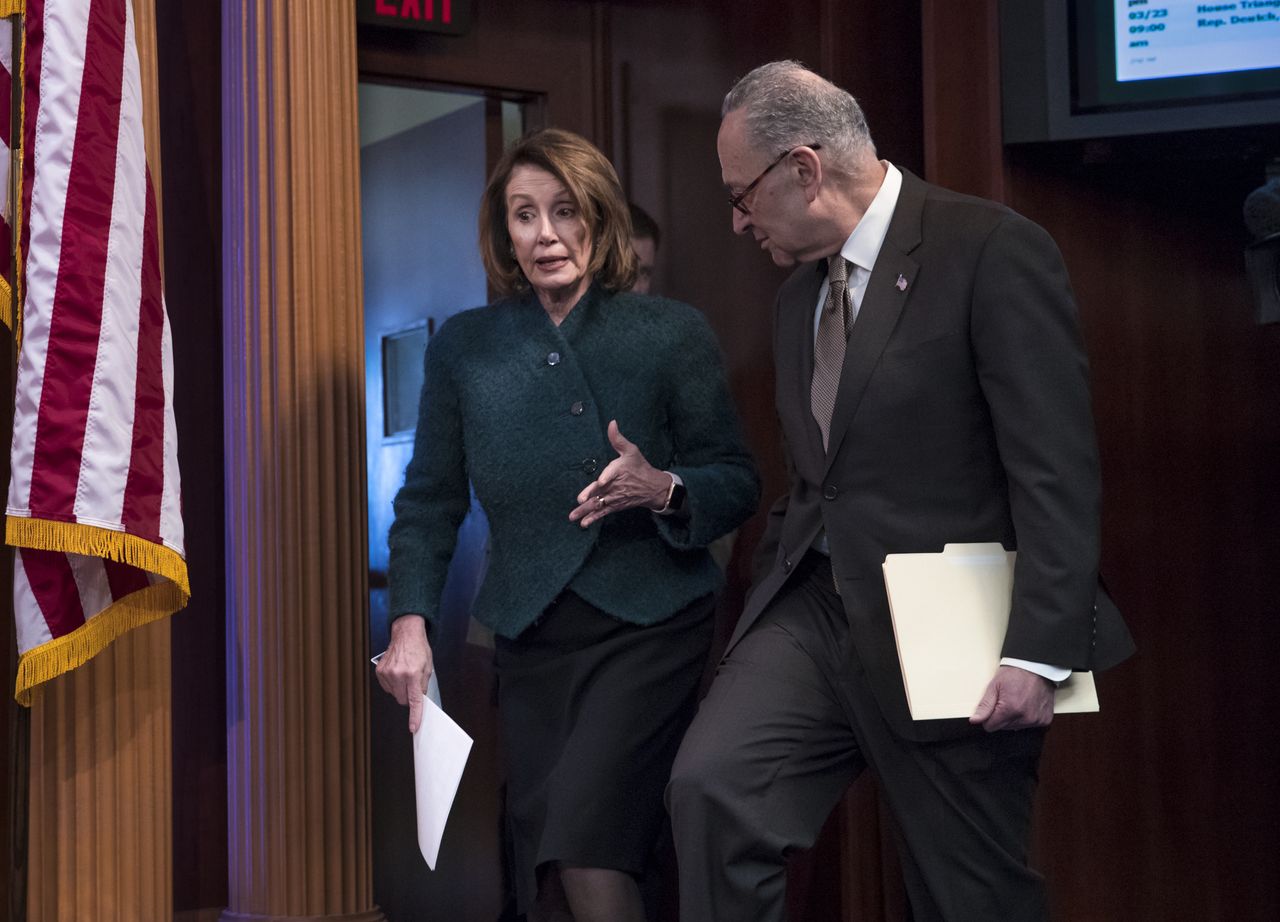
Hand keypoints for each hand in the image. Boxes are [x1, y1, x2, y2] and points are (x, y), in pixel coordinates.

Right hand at [375, 614, 433, 733]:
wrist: (406, 634)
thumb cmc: (418, 649)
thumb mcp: (428, 668)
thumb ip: (423, 686)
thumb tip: (419, 702)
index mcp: (413, 674)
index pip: (414, 700)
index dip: (414, 716)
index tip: (413, 727)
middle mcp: (398, 674)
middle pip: (402, 700)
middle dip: (408, 697)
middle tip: (412, 685)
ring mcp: (387, 673)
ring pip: (394, 695)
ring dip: (400, 689)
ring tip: (405, 674)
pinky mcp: (380, 672)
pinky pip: (387, 688)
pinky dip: (393, 684)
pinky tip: (397, 673)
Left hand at [569, 420, 670, 527]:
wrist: (653, 487)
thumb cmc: (639, 467)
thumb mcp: (631, 450)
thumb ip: (618, 439)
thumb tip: (612, 422)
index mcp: (620, 470)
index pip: (612, 473)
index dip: (606, 477)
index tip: (600, 482)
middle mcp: (616, 485)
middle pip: (601, 491)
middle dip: (590, 496)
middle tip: (580, 500)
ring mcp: (615, 497)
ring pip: (599, 504)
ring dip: (585, 511)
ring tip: (573, 517)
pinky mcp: (615, 506)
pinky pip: (603, 513)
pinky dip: (593, 518)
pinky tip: (583, 524)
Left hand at [969, 665, 1055, 731]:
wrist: (1036, 667)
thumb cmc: (1015, 673)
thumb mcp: (994, 686)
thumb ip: (984, 706)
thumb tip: (975, 720)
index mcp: (1010, 709)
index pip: (991, 727)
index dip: (988, 717)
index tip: (993, 707)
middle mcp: (1025, 717)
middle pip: (1003, 728)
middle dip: (1001, 717)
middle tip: (1006, 700)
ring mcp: (1036, 720)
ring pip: (1016, 727)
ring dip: (1014, 718)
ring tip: (1017, 701)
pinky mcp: (1045, 720)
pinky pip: (1030, 725)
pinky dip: (1026, 717)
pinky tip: (1027, 704)